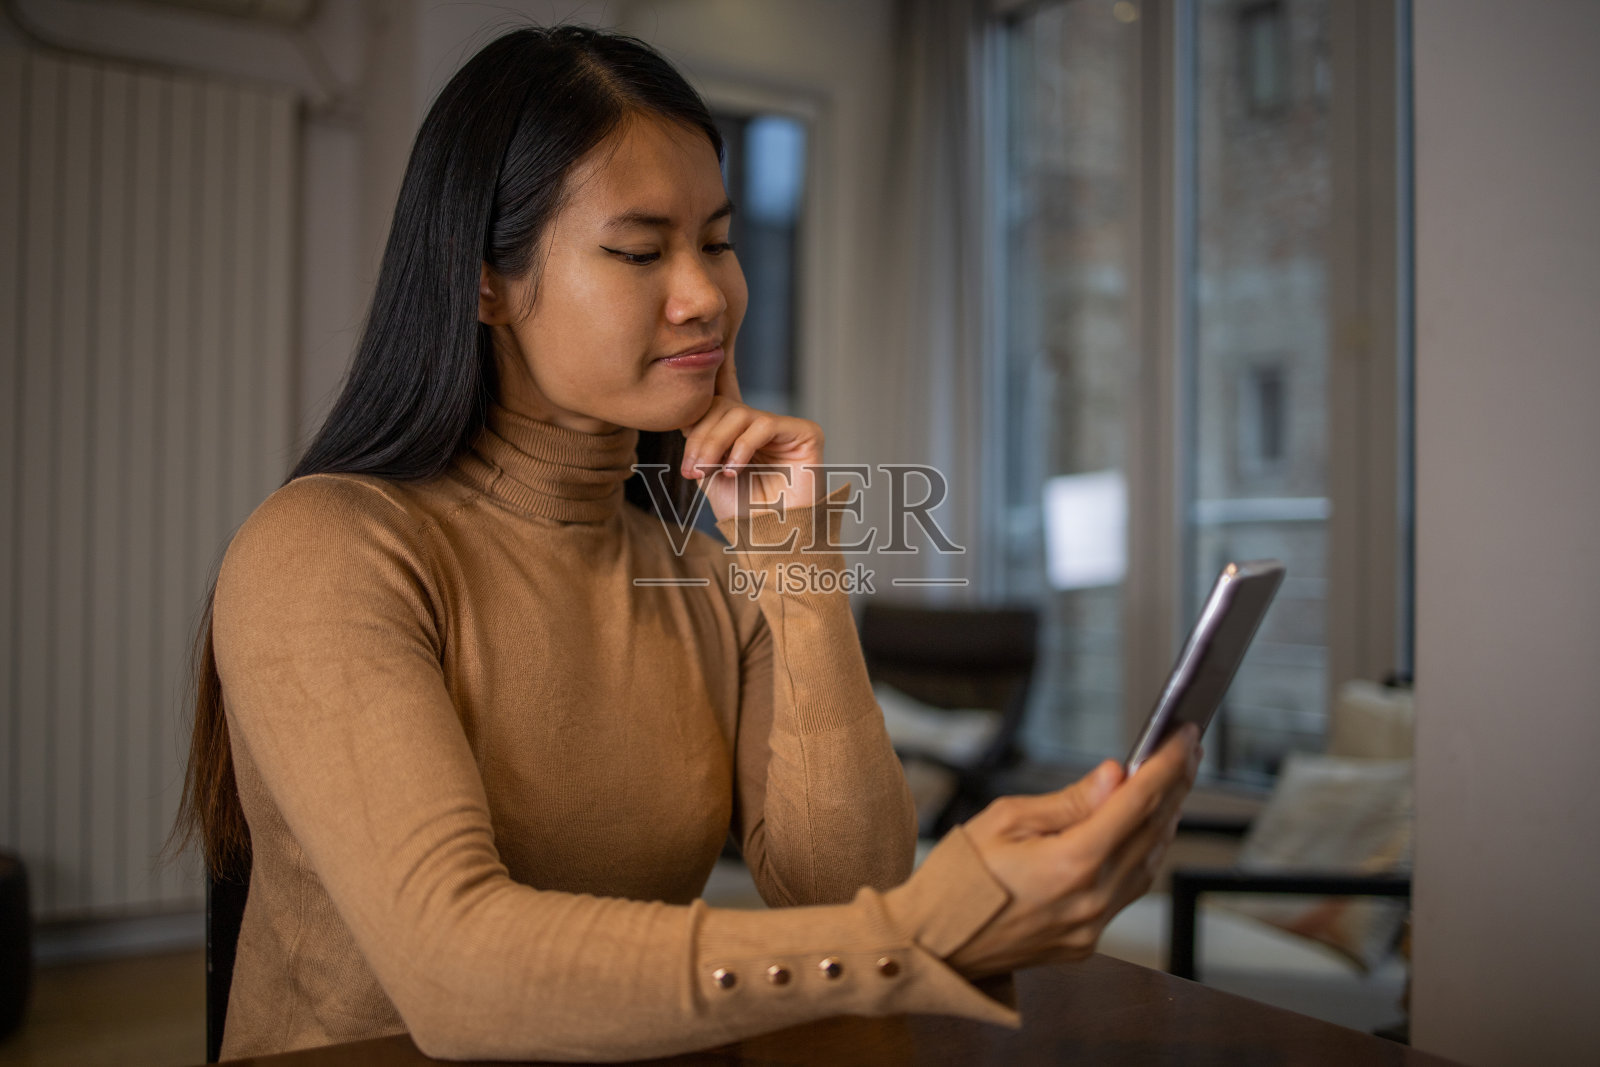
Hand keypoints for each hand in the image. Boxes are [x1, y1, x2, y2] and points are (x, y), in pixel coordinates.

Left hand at [678, 349, 824, 521]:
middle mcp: (763, 427)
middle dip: (703, 439)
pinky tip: (733, 470)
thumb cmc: (744, 513)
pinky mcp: (806, 433)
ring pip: (741, 414)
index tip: (686, 468)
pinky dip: (743, 446)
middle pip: (725, 408)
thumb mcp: (710, 474)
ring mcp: (784, 429)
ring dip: (716, 442)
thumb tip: (686, 422)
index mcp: (743, 433)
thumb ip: (701, 446)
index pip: (714, 410)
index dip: (694, 431)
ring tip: (708, 472)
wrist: (771, 540)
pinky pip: (766, 424)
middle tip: (693, 470)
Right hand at [949, 726, 1200, 977]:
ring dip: (1164, 821)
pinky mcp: (1087, 942)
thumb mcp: (1004, 820)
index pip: (1138, 802)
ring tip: (1169, 784)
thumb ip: (1068, 802)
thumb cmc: (958, 877)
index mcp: (1072, 863)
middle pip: (1154, 831)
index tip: (1183, 735)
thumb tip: (1115, 777)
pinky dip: (1142, 855)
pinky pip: (1130, 892)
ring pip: (1149, 864)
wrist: (935, 943)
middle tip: (1185, 750)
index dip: (1166, 764)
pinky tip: (1141, 831)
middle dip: (1175, 785)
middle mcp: (1093, 899)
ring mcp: (1093, 926)